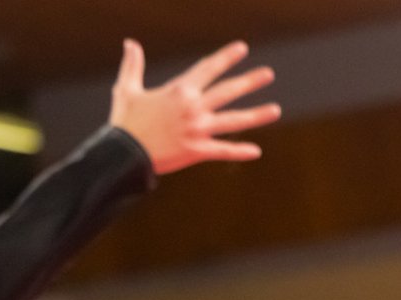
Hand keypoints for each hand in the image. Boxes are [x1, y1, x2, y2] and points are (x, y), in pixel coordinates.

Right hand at [109, 39, 280, 174]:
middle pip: (228, 91)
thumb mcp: (127, 89)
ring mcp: (198, 130)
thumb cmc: (125, 122)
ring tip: (276, 110)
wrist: (123, 154)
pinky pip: (223, 151)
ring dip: (256, 115)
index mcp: (179, 91)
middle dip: (249, 81)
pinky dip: (239, 151)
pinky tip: (256, 151)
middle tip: (268, 74)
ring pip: (233, 121)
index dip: (226, 57)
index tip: (242, 49)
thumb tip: (130, 43)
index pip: (208, 69)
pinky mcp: (197, 151)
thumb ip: (133, 65)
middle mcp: (193, 108)